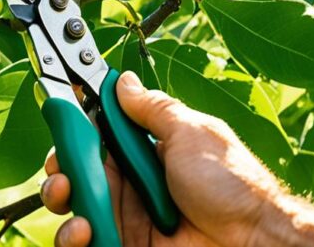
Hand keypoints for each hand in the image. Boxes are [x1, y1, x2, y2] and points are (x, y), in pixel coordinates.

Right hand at [40, 71, 313, 246]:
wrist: (252, 238)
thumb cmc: (230, 183)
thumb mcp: (190, 132)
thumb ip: (152, 109)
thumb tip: (122, 81)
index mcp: (146, 150)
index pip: (96, 138)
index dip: (74, 134)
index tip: (61, 128)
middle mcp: (133, 184)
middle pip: (78, 175)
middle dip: (60, 172)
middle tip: (63, 175)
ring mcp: (128, 219)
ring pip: (75, 211)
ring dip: (64, 205)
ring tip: (74, 207)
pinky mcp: (126, 246)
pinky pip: (88, 241)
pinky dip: (75, 236)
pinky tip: (84, 231)